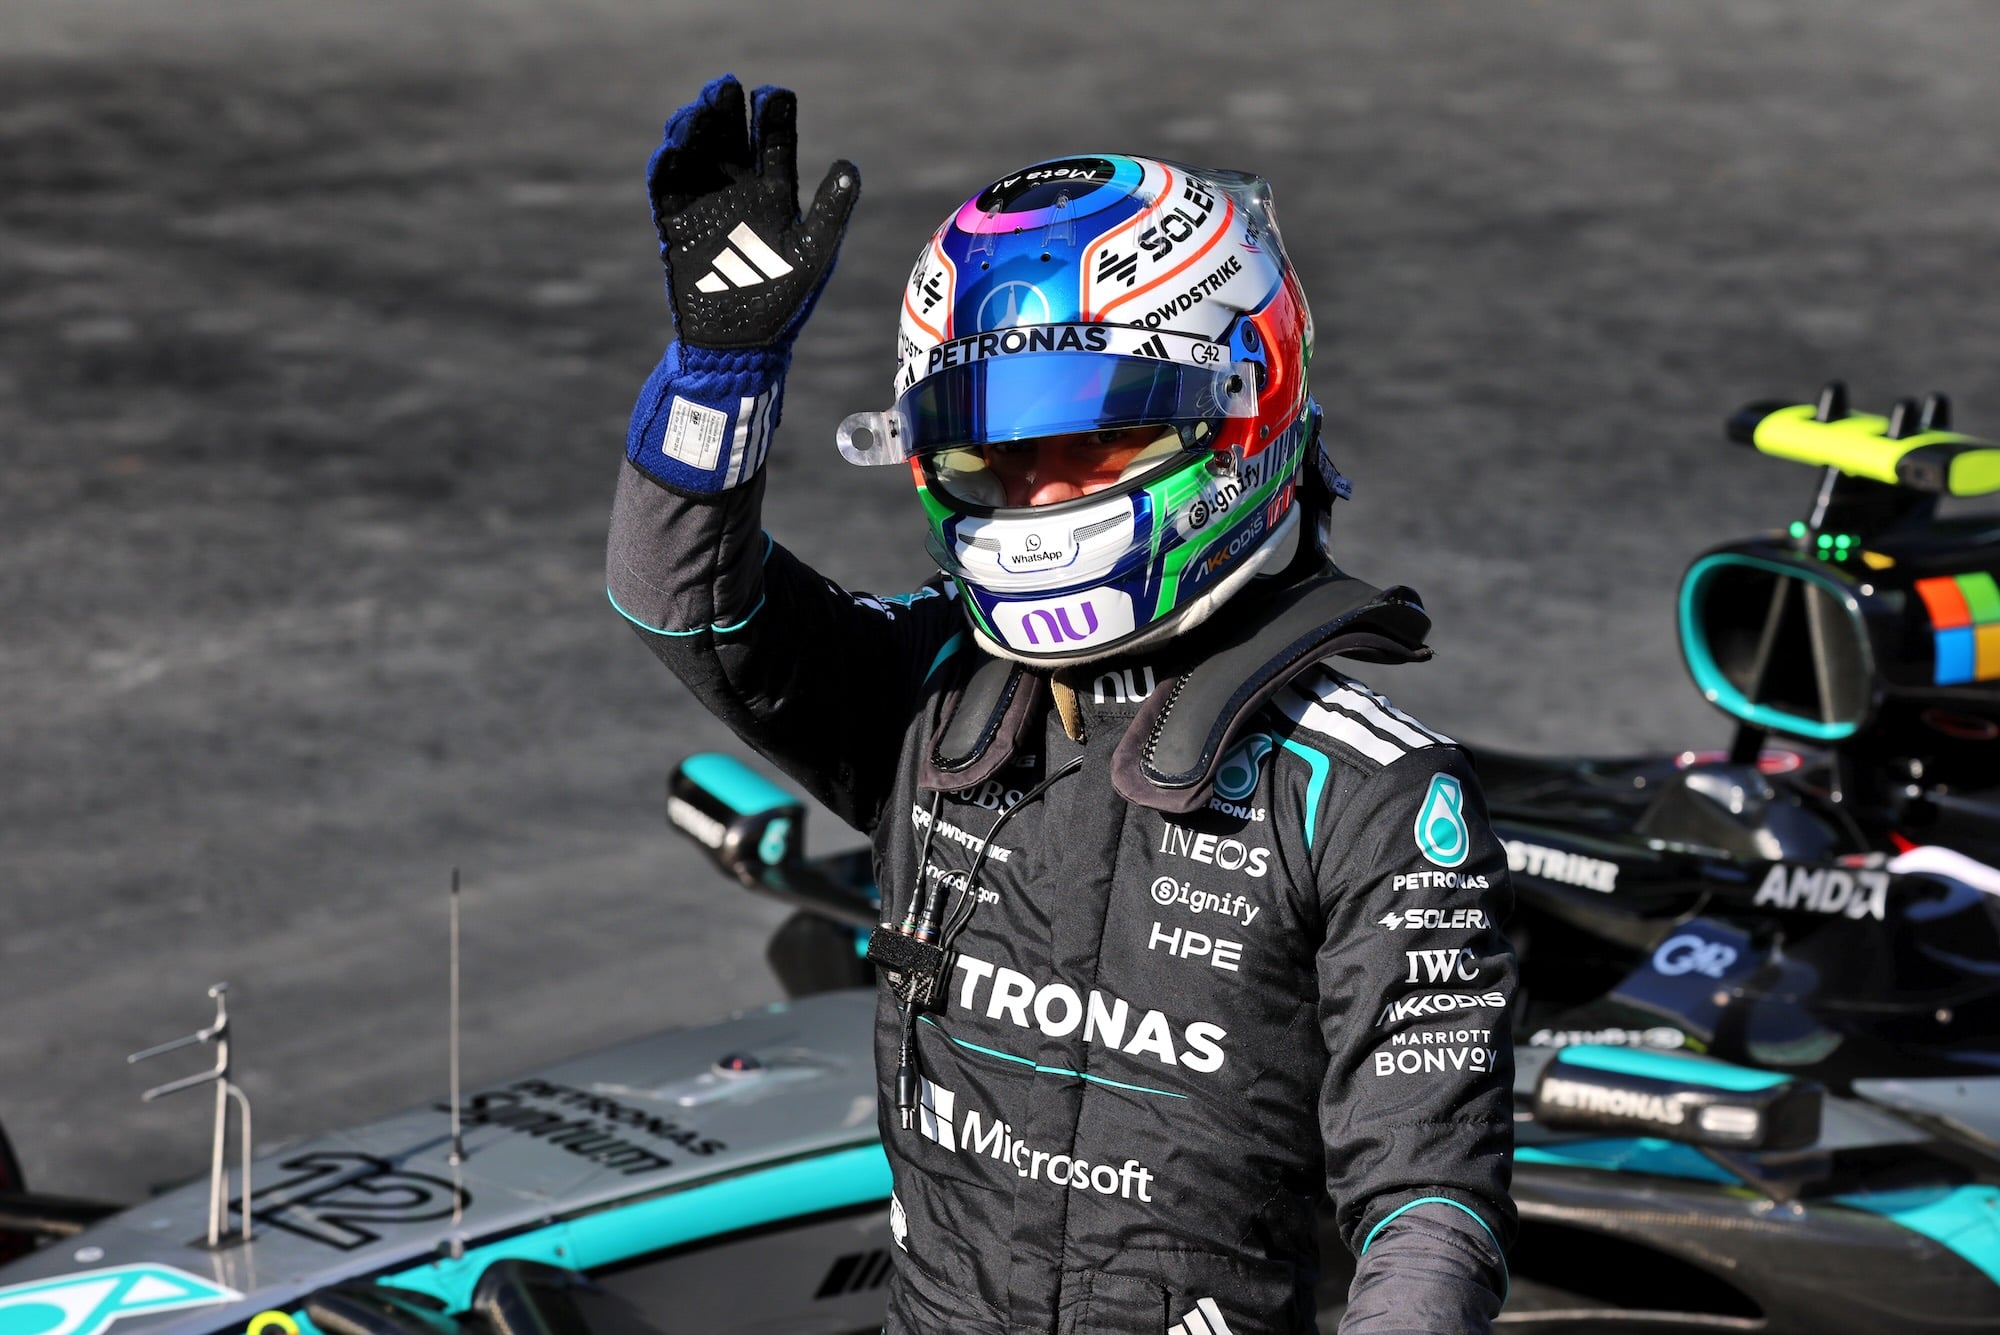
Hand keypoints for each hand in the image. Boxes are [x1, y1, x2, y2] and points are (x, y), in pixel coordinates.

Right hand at [648, 75, 859, 351]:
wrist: (740, 343)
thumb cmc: (784, 301)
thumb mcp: (813, 252)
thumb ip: (830, 209)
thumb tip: (849, 165)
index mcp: (774, 193)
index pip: (774, 142)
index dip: (774, 116)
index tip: (773, 94)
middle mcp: (739, 191)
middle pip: (729, 137)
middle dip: (725, 111)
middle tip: (725, 88)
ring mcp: (705, 205)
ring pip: (696, 153)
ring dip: (694, 129)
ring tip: (698, 111)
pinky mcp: (676, 224)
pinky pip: (666, 189)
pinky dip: (666, 166)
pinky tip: (670, 149)